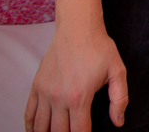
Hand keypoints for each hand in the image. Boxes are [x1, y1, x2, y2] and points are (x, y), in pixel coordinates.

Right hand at [25, 0, 127, 131]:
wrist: (78, 27)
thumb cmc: (99, 48)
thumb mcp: (117, 71)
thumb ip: (119, 99)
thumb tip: (118, 122)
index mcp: (79, 97)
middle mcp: (59, 97)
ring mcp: (45, 92)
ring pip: (41, 127)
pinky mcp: (36, 86)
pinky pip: (29, 113)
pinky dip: (30, 126)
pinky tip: (36, 131)